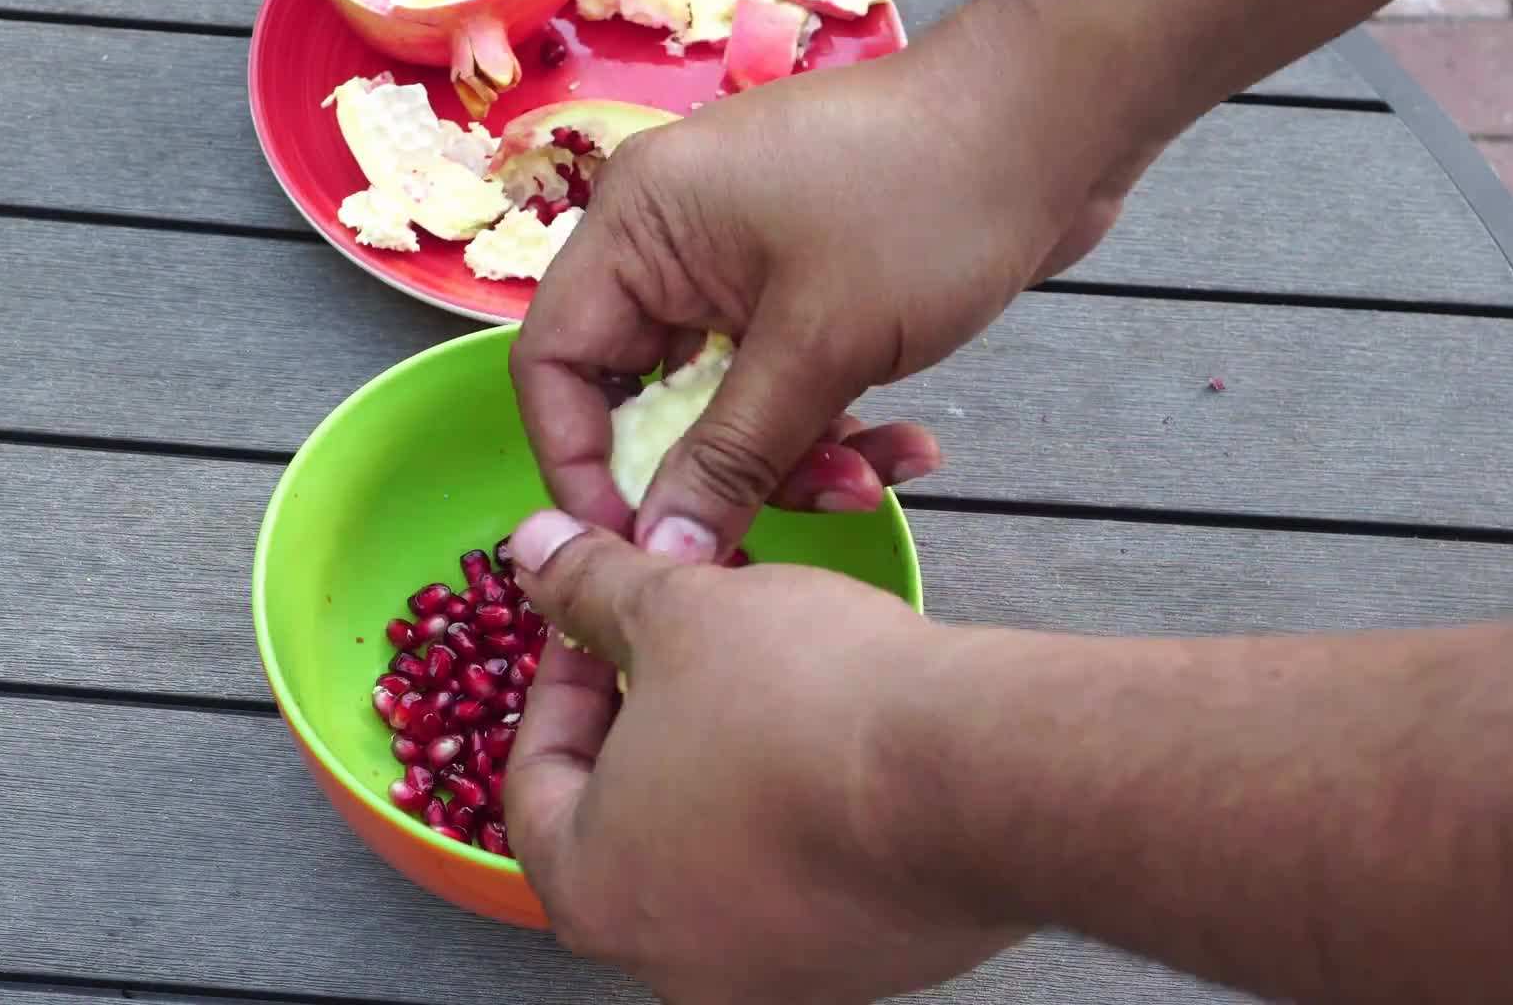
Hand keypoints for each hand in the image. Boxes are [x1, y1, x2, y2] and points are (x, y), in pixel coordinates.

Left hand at [501, 511, 1027, 1003]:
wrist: (979, 772)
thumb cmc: (809, 708)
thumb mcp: (677, 612)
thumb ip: (590, 588)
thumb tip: (539, 551)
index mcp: (593, 892)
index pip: (533, 781)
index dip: (560, 682)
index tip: (594, 629)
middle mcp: (674, 960)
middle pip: (626, 825)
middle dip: (646, 723)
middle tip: (675, 650)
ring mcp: (777, 974)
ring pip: (720, 853)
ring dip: (727, 764)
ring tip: (765, 680)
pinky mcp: (868, 965)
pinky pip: (808, 879)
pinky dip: (804, 809)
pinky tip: (835, 740)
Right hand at [511, 6, 1157, 559]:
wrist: (1057, 122)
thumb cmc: (925, 204)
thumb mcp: (819, 347)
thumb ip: (730, 458)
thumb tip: (662, 554)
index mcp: (637, 227)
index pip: (553, 363)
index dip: (581, 463)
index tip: (638, 541)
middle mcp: (670, 243)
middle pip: (643, 395)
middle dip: (713, 472)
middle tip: (774, 528)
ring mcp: (738, 263)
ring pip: (724, 403)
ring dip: (791, 459)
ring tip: (873, 482)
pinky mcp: (802, 286)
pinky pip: (784, 381)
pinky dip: (833, 423)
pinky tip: (909, 450)